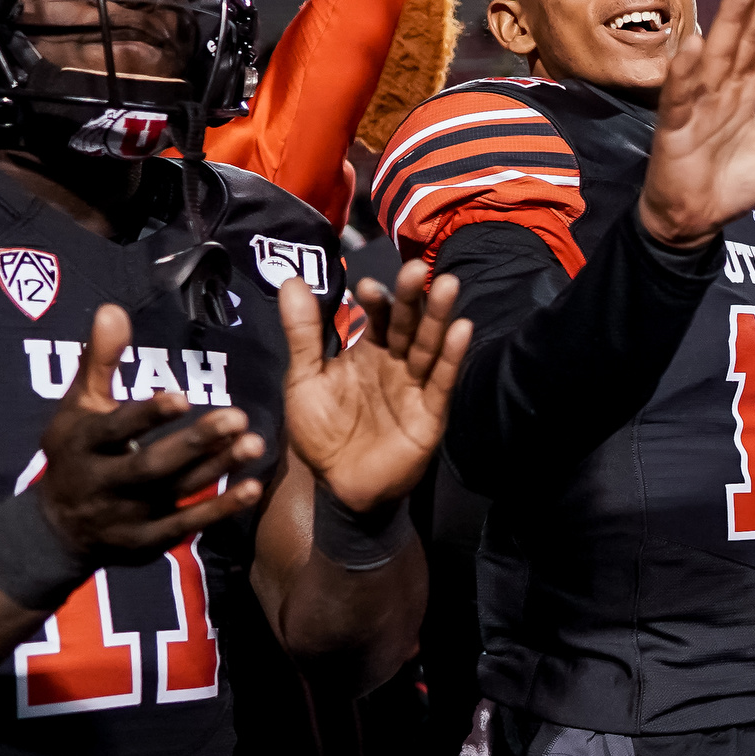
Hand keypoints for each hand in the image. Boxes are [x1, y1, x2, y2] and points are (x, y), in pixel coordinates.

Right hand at [35, 304, 266, 562]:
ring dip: (217, 470)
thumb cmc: (75, 452)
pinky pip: (186, 525)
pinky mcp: (148, 542)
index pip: (114, 431)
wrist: (57, 530)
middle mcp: (104, 484)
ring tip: (255, 444)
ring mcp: (127, 517)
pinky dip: (218, 509)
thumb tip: (112, 308)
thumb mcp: (76, 407)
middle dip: (193, 443)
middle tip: (238, 417)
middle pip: (151, 465)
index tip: (179, 396)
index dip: (144, 416)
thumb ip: (98, 360)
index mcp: (82, 446)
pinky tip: (252, 488)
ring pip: (176, 491)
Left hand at [281, 265, 471, 510]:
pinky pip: (442, 380)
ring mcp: (416, 386)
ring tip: (447, 285)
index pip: (378, 317)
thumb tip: (292, 281)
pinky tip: (462, 330)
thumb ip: (303, 334)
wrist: (340, 487)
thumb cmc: (322, 434)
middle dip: (412, 298)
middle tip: (415, 268)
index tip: (366, 286)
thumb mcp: (304, 379)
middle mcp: (396, 363)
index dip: (376, 300)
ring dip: (439, 317)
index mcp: (368, 352)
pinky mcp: (431, 412)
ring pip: (429, 346)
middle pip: (409, 324)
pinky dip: (453, 356)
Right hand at [636, 0, 754, 249]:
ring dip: (729, 20)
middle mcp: (722, 90)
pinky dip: (688, 71)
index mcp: (745, 92)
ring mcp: (698, 105)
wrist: (692, 219)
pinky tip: (696, 43)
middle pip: (746, 37)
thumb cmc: (726, 183)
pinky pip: (682, 95)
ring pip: (717, 56)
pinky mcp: (676, 127)